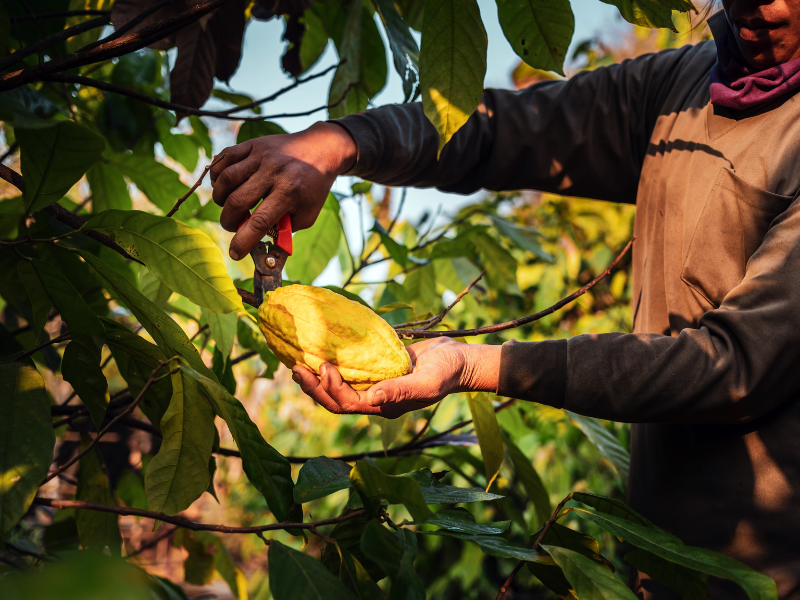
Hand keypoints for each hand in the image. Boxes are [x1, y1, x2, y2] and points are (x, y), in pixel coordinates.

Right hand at [209, 122, 356, 259]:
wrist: (321, 149)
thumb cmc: (313, 187)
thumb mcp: (308, 214)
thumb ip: (285, 230)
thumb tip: (259, 242)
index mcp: (289, 192)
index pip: (259, 221)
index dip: (243, 240)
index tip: (234, 253)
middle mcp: (273, 172)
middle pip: (237, 201)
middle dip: (228, 221)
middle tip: (233, 226)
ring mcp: (261, 156)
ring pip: (227, 179)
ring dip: (220, 199)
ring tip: (227, 206)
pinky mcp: (253, 144)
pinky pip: (225, 157)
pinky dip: (217, 175)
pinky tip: (223, 185)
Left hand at [291, 338, 501, 418]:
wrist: (459, 359)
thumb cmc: (446, 373)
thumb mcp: (426, 383)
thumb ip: (400, 392)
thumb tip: (371, 398)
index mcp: (383, 408)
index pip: (347, 404)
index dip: (330, 389)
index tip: (322, 366)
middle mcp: (375, 400)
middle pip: (335, 401)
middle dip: (313, 388)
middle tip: (295, 368)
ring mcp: (375, 386)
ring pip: (338, 388)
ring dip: (317, 379)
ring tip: (299, 363)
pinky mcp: (377, 370)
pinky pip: (349, 371)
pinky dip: (333, 364)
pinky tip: (322, 350)